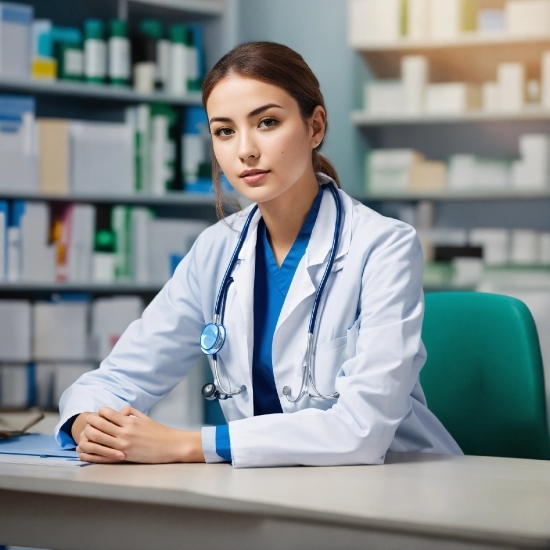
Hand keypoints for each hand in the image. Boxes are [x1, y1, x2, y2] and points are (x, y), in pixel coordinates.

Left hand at [76, 406, 204, 463]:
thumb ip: (132, 413)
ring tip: (83, 435)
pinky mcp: (124, 456)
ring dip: (87, 436)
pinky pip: (102, 454)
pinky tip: (84, 451)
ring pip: (98, 439)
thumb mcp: (145, 418)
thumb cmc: (160, 432)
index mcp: (130, 421)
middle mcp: (125, 432)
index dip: (100, 412)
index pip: (108, 413)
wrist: (171, 445)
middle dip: (90, 422)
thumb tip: (121, 409)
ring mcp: (123, 445)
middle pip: (99, 425)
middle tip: (86, 422)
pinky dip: (90, 453)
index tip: (98, 414)